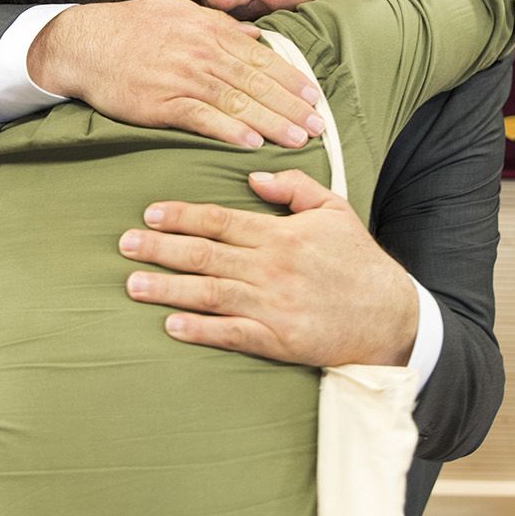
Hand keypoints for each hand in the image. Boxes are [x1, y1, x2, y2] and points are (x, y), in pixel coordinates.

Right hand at [27, 0, 323, 148]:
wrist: (84, 43)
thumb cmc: (131, 28)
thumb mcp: (178, 12)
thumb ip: (219, 24)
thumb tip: (255, 36)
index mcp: (208, 30)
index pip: (260, 58)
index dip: (290, 78)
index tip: (314, 96)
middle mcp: (201, 53)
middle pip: (256, 82)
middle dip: (291, 105)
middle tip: (318, 125)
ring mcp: (182, 78)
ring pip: (237, 102)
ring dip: (271, 122)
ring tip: (298, 138)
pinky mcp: (161, 103)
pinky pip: (202, 119)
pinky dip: (229, 131)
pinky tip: (252, 143)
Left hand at [119, 169, 419, 366]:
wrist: (390, 315)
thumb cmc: (358, 261)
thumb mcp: (334, 209)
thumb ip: (294, 187)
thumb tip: (254, 176)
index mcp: (281, 235)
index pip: (220, 220)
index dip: (181, 215)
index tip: (150, 213)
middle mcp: (271, 268)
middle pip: (205, 255)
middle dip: (161, 248)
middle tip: (124, 244)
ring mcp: (273, 305)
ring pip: (210, 294)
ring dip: (168, 289)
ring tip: (132, 284)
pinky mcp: (278, 340)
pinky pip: (232, 334)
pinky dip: (200, 330)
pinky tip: (171, 325)